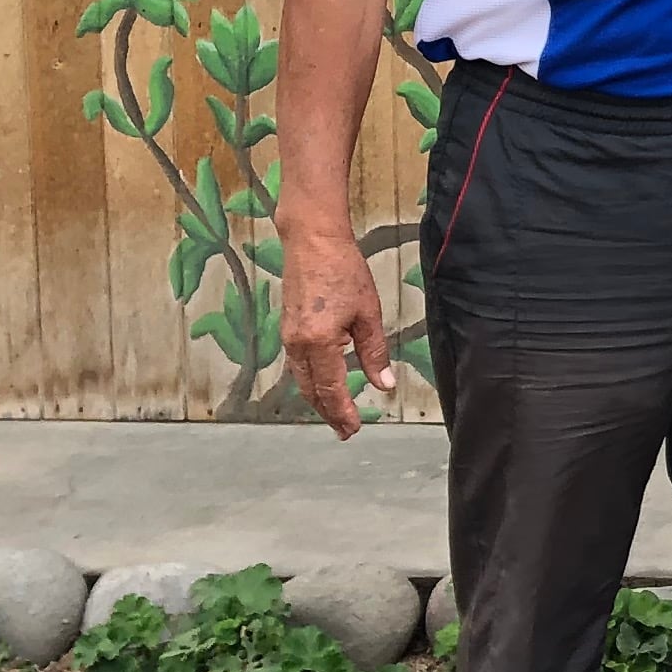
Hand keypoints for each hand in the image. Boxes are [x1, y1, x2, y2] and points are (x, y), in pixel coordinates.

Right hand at [275, 220, 394, 439]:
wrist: (312, 241)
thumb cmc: (344, 271)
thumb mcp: (368, 313)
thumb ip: (374, 352)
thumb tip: (383, 385)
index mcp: (320, 343)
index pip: (331, 390)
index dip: (343, 413)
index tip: (353, 429)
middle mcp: (298, 345)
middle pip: (312, 391)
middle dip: (329, 412)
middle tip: (345, 430)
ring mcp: (289, 337)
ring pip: (302, 380)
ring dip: (318, 399)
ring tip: (335, 412)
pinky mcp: (287, 328)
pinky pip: (297, 365)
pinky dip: (310, 381)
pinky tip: (322, 382)